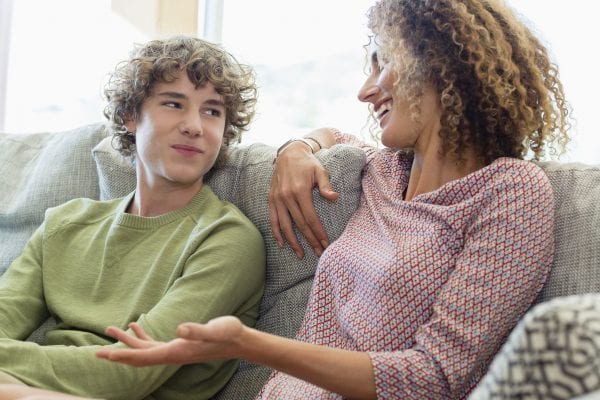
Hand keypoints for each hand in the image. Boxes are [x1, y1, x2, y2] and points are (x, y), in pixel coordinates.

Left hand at [95, 316, 244, 366]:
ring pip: (144, 350)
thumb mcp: (214, 330)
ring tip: (110, 330)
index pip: (144, 358)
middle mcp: (172, 354)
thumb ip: (197, 330)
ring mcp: (175, 350)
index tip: (104, 356)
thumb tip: (179, 329)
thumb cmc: (228, 334)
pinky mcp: (179, 344)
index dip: (123, 357)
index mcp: (176, 351)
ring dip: (126, 342)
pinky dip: (141, 337)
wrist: (239, 340)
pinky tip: (135, 326)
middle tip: (96, 353)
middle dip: (117, 355)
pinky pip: (154, 344)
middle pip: (139, 358)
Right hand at [268, 142, 338, 257]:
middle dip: (310, 240)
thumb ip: (327, 185)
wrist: (289, 153)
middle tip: (318, 252)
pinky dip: (276, 232)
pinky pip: (273, 219)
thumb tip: (334, 197)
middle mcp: (286, 196)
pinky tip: (282, 244)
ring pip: (284, 225)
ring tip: (301, 254)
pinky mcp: (271, 199)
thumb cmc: (308, 164)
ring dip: (293, 242)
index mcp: (300, 191)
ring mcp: (277, 199)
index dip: (318, 232)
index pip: (310, 218)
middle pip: (299, 224)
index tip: (325, 243)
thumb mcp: (320, 171)